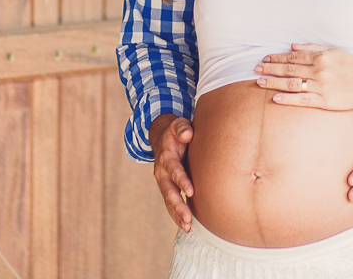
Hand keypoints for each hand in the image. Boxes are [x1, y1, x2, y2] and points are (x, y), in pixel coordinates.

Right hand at [150, 113, 194, 230]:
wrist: (164, 137)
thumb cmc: (178, 131)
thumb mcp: (179, 125)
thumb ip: (182, 128)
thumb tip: (187, 134)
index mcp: (166, 156)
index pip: (174, 169)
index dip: (181, 180)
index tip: (191, 191)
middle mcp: (162, 171)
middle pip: (169, 190)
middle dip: (178, 205)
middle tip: (188, 218)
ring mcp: (163, 181)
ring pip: (169, 200)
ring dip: (177, 214)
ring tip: (187, 227)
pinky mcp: (167, 187)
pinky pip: (170, 203)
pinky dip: (176, 215)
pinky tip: (185, 226)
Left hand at [254, 44, 352, 109]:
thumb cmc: (352, 65)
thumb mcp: (334, 51)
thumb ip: (313, 48)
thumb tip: (292, 47)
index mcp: (320, 57)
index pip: (293, 57)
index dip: (277, 57)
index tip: (265, 58)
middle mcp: (319, 70)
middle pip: (289, 69)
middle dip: (270, 68)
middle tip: (256, 68)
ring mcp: (321, 86)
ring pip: (292, 83)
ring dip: (273, 82)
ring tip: (260, 82)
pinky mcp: (324, 101)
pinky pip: (302, 100)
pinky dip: (287, 99)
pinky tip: (275, 98)